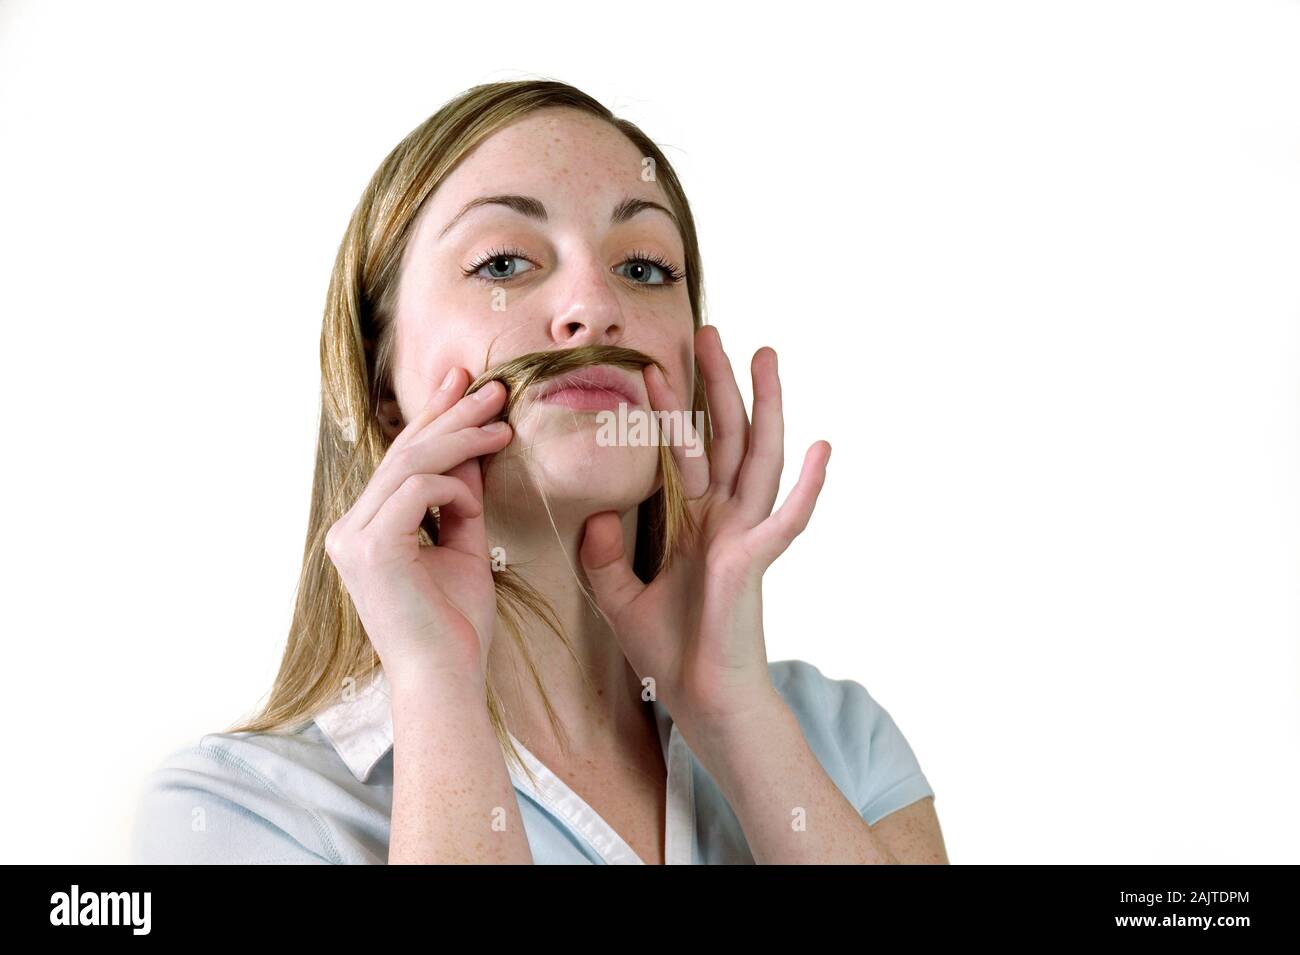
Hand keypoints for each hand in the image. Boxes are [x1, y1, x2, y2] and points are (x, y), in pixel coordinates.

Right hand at [324, 370, 511, 682]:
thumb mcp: (464, 546)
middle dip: (449, 413)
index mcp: (365, 530)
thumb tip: (474, 446)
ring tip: (501, 424)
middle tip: (492, 387)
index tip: (466, 385)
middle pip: (402, 454)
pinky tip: (476, 499)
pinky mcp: (371, 550)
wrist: (447, 680)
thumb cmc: (456, 625)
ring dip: (459, 438)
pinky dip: (453, 488)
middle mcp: (350, 530)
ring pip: (408, 464)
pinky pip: (416, 492)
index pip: (400, 461)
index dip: (433, 418)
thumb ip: (462, 498)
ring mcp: (354, 539)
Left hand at [578, 325, 830, 727]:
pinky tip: (821, 448)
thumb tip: (595, 514)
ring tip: (767, 355)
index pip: (684, 451)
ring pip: (758, 458)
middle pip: (724, 437)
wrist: (697, 701)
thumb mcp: (618, 596)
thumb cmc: (669, 651)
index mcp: (695, 522)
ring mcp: (745, 536)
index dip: (671, 409)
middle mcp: (724, 520)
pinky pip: (786, 521)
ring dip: (765, 407)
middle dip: (717, 384)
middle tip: (708, 332)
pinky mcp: (756, 563)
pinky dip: (805, 487)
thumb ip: (601, 556)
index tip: (656, 366)